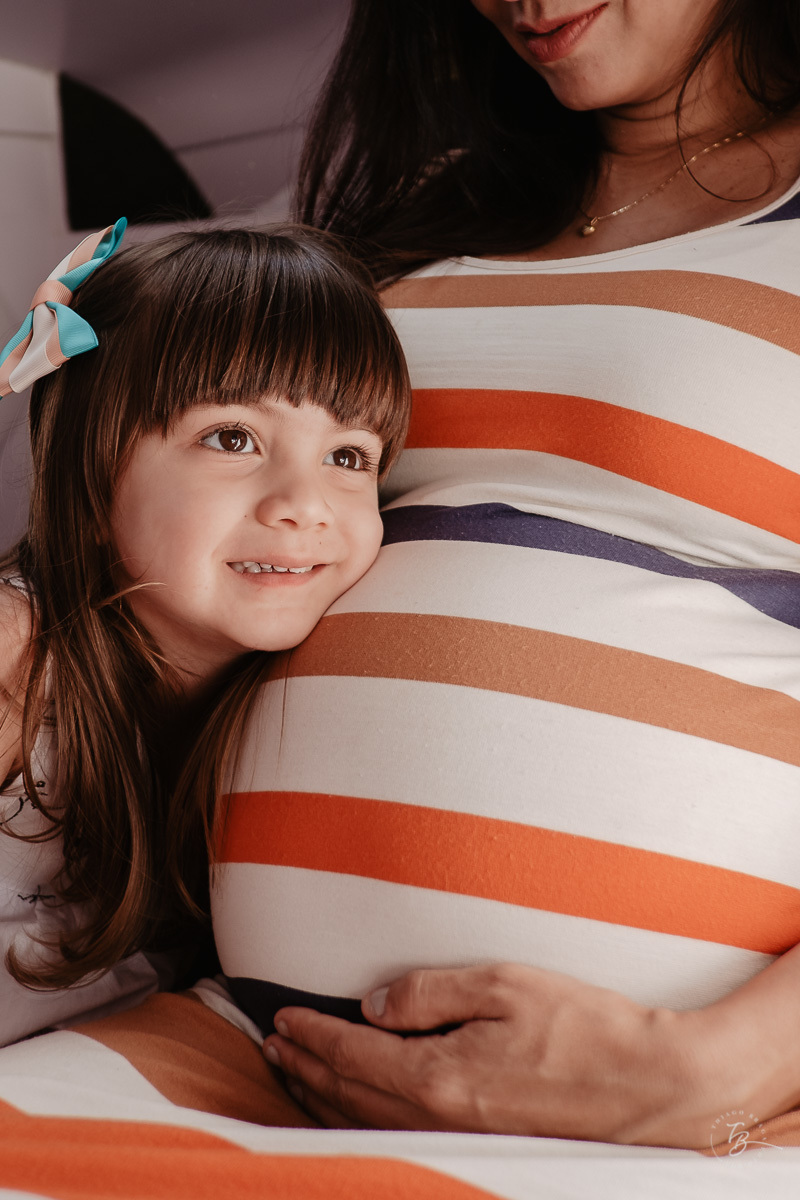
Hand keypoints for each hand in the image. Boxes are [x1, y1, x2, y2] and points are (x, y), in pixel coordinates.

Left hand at [262, 962, 729, 1143]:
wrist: (646, 1086)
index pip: (350, 1051)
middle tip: (272, 1044)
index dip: (309, 1034)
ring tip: (296, 1074)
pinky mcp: (476, 1143)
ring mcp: (456, 1136)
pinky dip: (358, 1117)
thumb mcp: (503, 984)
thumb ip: (430, 992)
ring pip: (365, 1120)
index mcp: (437, 1073)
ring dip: (322, 1096)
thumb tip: (374, 1003)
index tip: (280, 1017)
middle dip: (303, 1067)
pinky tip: (355, 1106)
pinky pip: (395, 1133)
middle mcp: (437, 1114)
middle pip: (347, 1092)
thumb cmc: (581, 1026)